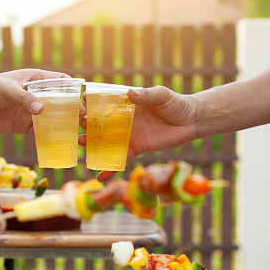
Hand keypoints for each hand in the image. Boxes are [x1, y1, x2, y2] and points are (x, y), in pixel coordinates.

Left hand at [0, 69, 82, 132]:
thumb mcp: (4, 88)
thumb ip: (23, 98)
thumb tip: (42, 110)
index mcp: (35, 79)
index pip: (61, 81)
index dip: (73, 88)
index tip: (83, 98)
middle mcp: (37, 96)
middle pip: (62, 102)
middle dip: (74, 110)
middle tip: (84, 119)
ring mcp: (31, 112)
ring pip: (55, 119)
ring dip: (66, 125)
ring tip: (77, 133)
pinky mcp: (24, 127)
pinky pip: (42, 133)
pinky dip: (52, 138)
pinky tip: (61, 143)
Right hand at [79, 85, 198, 180]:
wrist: (190, 122)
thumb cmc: (175, 104)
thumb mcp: (161, 95)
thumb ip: (146, 95)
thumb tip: (131, 93)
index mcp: (126, 103)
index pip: (105, 101)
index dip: (92, 102)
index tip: (81, 103)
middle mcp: (123, 119)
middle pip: (100, 122)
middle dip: (88, 124)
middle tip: (79, 126)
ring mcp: (128, 134)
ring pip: (106, 140)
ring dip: (93, 143)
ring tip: (82, 144)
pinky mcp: (135, 148)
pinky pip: (119, 159)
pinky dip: (109, 168)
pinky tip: (99, 177)